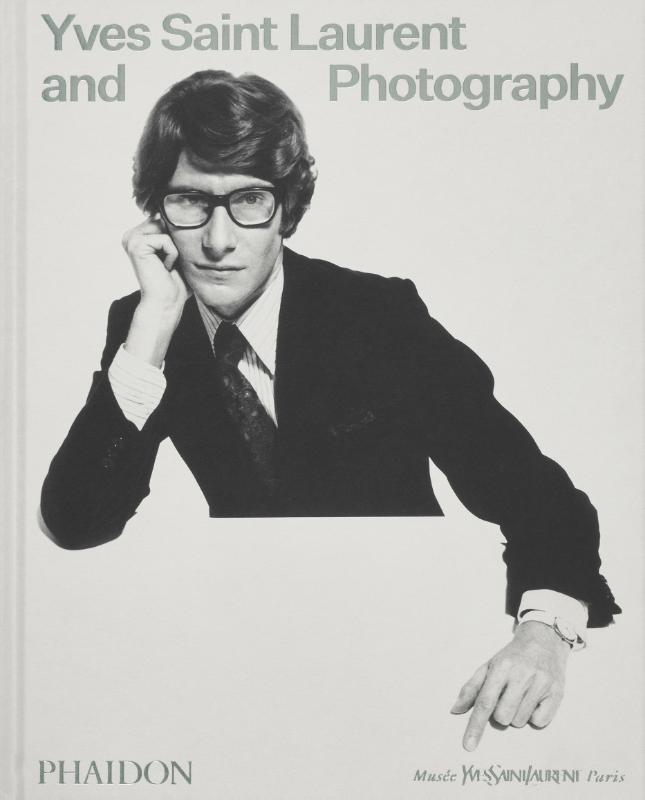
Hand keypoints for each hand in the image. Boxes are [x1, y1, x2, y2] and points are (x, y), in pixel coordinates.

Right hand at [121, 217, 191, 366]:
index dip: (177, 238)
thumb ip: (177, 232)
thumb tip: (185, 213)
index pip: (166, 219)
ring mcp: (131, 239)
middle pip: (166, 221)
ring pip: (166, 229)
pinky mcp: (136, 245)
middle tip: (169, 264)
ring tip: (166, 266)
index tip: (171, 260)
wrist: (167, 303)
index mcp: (139, 235)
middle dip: (176, 242)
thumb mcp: (179, 251)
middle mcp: (131, 235)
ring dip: (174, 249)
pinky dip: (172, 255)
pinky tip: (165, 268)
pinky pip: (165, 239)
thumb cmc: (176, 282)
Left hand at [450, 621, 569, 750]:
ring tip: (521, 695)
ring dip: (516, 714)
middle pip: (502, 717)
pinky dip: (534, 716)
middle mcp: (522, 675)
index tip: (468, 746)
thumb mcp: (488, 665)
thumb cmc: (512, 657)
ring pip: (520, 721)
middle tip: (506, 697)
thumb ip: (471, 688)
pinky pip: (539, 722)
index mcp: (501, 667)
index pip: (485, 702)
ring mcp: (541, 683)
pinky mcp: (557, 693)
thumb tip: (455, 710)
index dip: (475, 726)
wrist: (543, 640)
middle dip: (500, 714)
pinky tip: (535, 698)